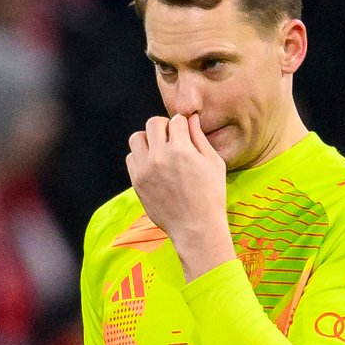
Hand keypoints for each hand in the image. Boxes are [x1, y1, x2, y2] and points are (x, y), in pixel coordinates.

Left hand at [126, 113, 234, 279]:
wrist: (195, 227)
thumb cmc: (210, 194)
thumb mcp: (213, 162)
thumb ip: (199, 136)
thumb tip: (190, 117)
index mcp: (181, 149)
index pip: (176, 119)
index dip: (183, 124)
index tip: (186, 132)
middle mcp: (159, 156)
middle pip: (153, 123)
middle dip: (165, 127)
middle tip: (172, 139)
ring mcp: (145, 169)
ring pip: (137, 138)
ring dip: (149, 140)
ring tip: (160, 151)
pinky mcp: (137, 182)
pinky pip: (131, 158)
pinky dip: (140, 157)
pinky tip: (154, 165)